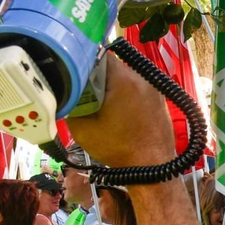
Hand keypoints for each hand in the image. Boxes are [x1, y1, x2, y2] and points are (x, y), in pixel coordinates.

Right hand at [64, 55, 176, 169]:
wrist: (152, 168)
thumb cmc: (117, 149)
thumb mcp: (82, 127)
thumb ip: (71, 103)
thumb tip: (65, 91)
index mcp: (123, 79)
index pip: (97, 55)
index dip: (81, 63)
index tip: (72, 75)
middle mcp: (141, 77)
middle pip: (112, 65)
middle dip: (95, 76)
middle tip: (84, 93)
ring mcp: (154, 87)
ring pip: (124, 76)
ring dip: (111, 85)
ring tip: (101, 104)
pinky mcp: (159, 97)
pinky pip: (136, 87)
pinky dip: (125, 94)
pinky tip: (118, 111)